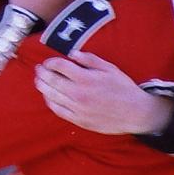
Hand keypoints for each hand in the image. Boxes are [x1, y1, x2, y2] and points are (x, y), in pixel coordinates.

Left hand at [34, 51, 172, 134]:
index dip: (51, 62)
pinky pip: (58, 110)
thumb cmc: (123, 88)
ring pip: (51, 96)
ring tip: (38, 80)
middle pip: (52, 81)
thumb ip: (89, 59)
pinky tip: (48, 96)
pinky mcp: (79, 120)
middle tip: (38, 68)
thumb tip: (72, 53)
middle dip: (42, 73)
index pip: (60, 66)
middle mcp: (78, 94)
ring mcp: (77, 108)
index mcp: (86, 79)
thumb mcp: (109, 68)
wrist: (135, 113)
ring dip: (42, 86)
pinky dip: (49, 102)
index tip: (49, 61)